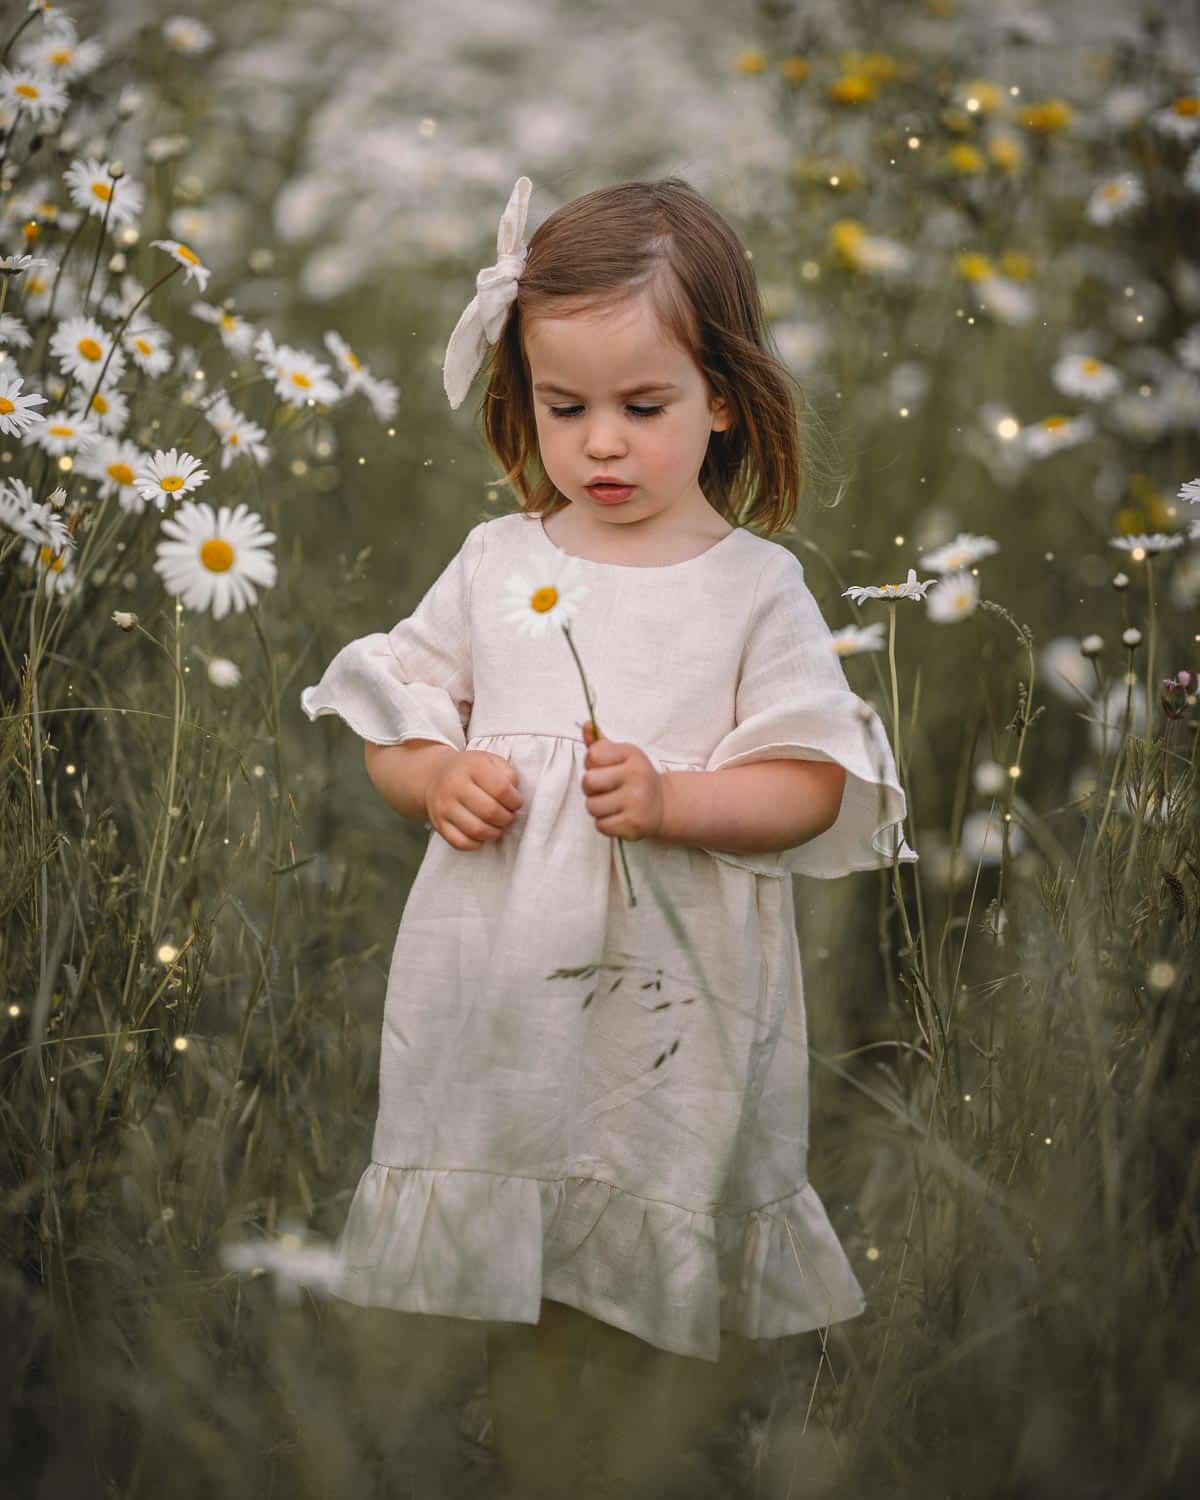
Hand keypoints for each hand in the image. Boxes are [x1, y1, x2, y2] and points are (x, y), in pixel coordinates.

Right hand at [426, 749, 522, 851]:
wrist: (434, 776)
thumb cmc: (470, 770)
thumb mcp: (491, 761)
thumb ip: (508, 775)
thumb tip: (515, 797)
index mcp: (472, 767)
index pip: (501, 790)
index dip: (515, 801)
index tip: (516, 803)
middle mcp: (455, 786)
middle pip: (490, 812)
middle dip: (507, 819)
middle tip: (508, 816)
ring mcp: (444, 806)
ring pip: (477, 830)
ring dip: (494, 833)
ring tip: (497, 826)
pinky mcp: (438, 823)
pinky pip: (461, 843)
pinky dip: (476, 843)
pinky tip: (481, 834)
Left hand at [580, 720, 664, 841]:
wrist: (663, 805)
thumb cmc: (635, 777)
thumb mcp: (622, 756)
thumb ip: (601, 743)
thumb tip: (587, 724)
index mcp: (631, 755)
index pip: (593, 754)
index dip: (591, 763)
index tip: (603, 768)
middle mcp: (636, 775)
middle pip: (588, 782)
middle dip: (590, 788)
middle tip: (604, 789)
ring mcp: (636, 801)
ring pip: (592, 806)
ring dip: (597, 808)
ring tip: (611, 804)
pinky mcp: (634, 824)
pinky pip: (601, 825)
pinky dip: (605, 824)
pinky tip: (618, 817)